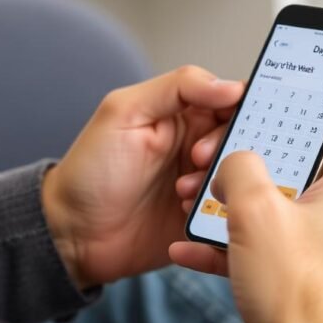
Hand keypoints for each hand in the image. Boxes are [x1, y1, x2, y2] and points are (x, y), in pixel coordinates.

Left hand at [41, 66, 243, 288]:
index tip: (233, 123)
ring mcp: (209, 183)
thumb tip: (230, 85)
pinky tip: (190, 212)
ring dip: (224, 181)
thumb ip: (178, 87)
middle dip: (230, 149)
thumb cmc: (91, 171)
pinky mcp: (210, 217)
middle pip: (249, 138)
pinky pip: (238, 211)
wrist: (74, 236)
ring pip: (247, 176)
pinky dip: (223, 210)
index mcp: (188, 114)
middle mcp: (204, 146)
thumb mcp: (125, 112)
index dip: (242, 108)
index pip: (236, 99)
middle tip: (199, 160)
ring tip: (184, 192)